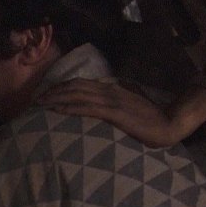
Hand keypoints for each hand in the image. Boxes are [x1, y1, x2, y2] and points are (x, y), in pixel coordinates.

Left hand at [37, 78, 184, 147]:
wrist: (168, 123)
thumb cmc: (152, 116)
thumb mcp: (133, 101)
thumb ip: (120, 96)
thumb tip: (109, 94)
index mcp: (112, 88)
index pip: (82, 83)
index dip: (63, 87)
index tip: (48, 93)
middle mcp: (109, 90)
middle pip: (75, 86)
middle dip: (54, 91)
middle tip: (37, 98)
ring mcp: (111, 100)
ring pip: (77, 95)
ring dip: (57, 98)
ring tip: (41, 103)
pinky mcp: (114, 113)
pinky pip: (87, 108)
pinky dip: (70, 107)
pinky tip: (57, 110)